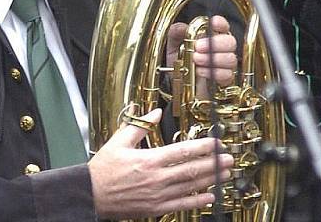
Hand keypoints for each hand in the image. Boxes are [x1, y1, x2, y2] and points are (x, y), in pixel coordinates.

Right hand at [88, 109, 232, 218]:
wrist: (91, 194)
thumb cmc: (104, 168)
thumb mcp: (118, 141)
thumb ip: (140, 126)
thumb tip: (156, 112)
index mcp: (148, 159)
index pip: (183, 151)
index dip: (203, 147)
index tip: (216, 143)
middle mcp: (156, 178)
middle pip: (192, 170)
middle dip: (214, 163)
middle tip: (229, 159)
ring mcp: (157, 195)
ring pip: (190, 187)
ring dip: (210, 180)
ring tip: (224, 174)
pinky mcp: (156, 208)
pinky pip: (182, 205)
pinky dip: (197, 201)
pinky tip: (209, 197)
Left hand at [167, 16, 236, 97]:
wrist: (179, 81)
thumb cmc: (180, 60)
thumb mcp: (173, 44)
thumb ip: (176, 33)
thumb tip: (183, 27)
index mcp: (211, 35)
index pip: (223, 25)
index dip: (221, 23)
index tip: (213, 23)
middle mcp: (221, 48)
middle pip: (231, 41)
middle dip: (215, 44)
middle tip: (198, 47)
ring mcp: (225, 64)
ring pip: (231, 59)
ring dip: (213, 59)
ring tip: (196, 60)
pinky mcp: (225, 79)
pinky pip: (227, 75)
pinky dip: (213, 73)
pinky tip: (200, 71)